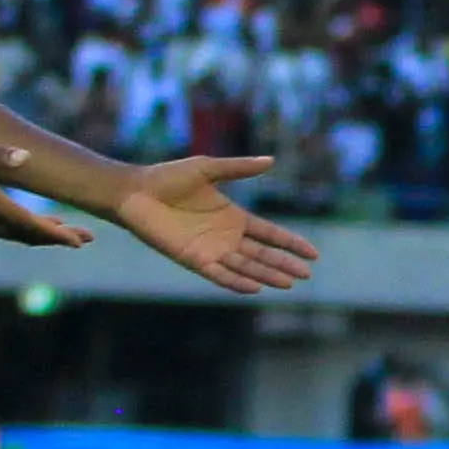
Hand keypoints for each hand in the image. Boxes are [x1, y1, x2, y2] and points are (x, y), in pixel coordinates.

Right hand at [0, 133, 95, 247]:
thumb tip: (26, 158)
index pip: (29, 226)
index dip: (56, 234)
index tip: (79, 241)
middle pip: (26, 236)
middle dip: (57, 238)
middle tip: (86, 239)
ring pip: (13, 235)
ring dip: (41, 235)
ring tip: (67, 233)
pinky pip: (0, 230)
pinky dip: (21, 230)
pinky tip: (31, 224)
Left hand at [112, 154, 321, 295]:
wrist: (135, 192)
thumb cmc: (167, 178)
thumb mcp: (208, 168)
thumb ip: (239, 168)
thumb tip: (271, 161)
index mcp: (233, 217)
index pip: (270, 234)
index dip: (291, 243)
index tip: (313, 253)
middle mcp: (225, 237)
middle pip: (262, 254)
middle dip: (284, 264)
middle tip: (307, 275)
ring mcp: (211, 250)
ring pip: (245, 267)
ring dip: (266, 275)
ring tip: (288, 283)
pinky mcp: (193, 259)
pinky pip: (219, 274)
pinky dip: (236, 281)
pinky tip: (255, 287)